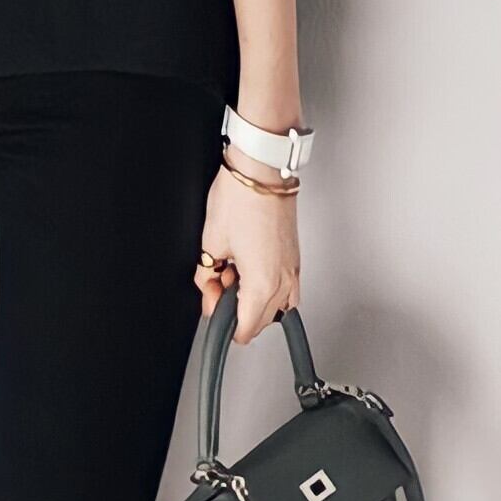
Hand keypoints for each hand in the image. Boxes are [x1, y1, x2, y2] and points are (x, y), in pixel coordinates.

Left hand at [197, 146, 301, 343]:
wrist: (262, 171)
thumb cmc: (240, 198)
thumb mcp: (211, 241)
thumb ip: (206, 273)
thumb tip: (206, 287)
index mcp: (262, 284)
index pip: (245, 329)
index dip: (221, 321)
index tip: (210, 302)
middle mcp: (284, 281)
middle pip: (259, 319)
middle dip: (233, 305)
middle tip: (214, 279)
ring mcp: (293, 270)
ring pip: (272, 304)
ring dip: (249, 295)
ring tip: (230, 267)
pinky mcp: (294, 257)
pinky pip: (282, 286)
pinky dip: (263, 282)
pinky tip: (245, 262)